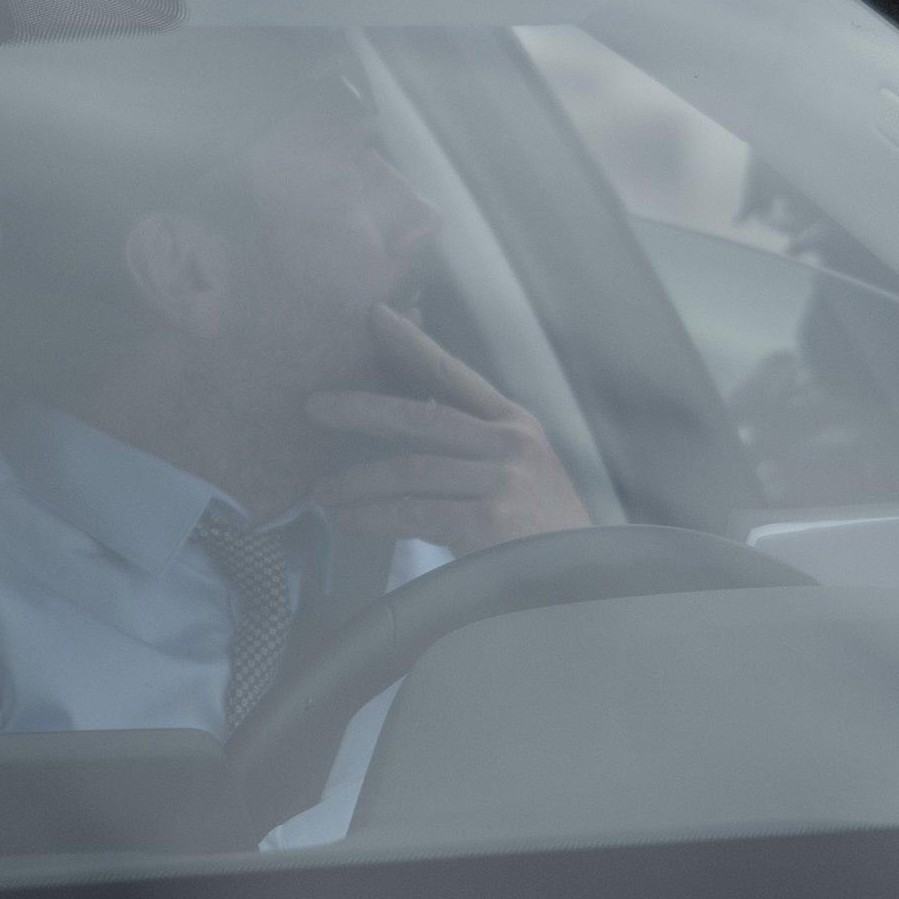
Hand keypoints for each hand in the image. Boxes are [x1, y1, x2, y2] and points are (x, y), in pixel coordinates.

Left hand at [307, 306, 593, 553]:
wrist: (583, 581)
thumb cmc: (543, 533)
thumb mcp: (524, 473)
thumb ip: (478, 448)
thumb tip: (409, 432)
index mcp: (517, 424)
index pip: (454, 374)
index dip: (412, 343)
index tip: (376, 317)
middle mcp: (510, 444)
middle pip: (420, 416)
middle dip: (360, 410)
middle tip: (315, 406)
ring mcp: (501, 480)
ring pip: (408, 469)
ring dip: (357, 481)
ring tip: (323, 492)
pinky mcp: (487, 519)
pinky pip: (412, 512)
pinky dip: (373, 516)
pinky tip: (349, 521)